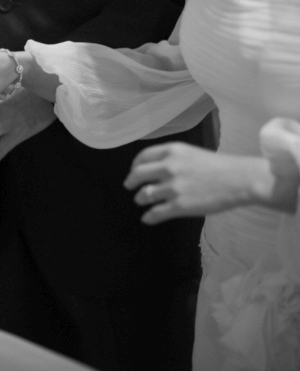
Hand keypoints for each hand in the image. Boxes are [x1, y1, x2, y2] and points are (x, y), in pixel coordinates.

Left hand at [124, 142, 298, 224]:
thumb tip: (155, 168)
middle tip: (129, 186)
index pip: (143, 156)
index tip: (133, 170)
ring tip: (142, 201)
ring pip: (144, 194)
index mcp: (172, 151)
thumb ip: (172, 158)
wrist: (240, 180)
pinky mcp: (179, 206)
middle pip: (138, 174)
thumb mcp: (191, 153)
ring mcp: (172, 187)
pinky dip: (149, 217)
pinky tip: (147, 219)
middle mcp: (168, 167)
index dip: (135, 165)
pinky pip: (156, 213)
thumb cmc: (220, 166)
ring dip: (140, 199)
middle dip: (131, 181)